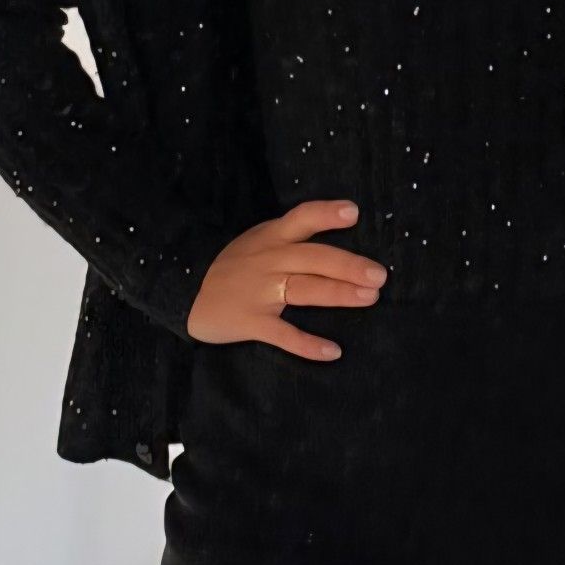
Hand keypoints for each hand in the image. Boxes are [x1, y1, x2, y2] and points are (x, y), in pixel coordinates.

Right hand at [185, 198, 386, 356]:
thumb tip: (338, 244)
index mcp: (272, 237)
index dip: (326, 214)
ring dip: (338, 294)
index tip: (354, 213)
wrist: (185, 291)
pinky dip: (307, 344)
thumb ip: (291, 237)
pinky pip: (283, 334)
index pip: (301, 218)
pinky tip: (332, 351)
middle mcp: (269, 261)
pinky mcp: (251, 321)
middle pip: (314, 258)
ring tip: (369, 298)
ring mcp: (260, 291)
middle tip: (380, 275)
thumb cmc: (234, 266)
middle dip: (348, 266)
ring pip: (305, 290)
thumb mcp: (258, 241)